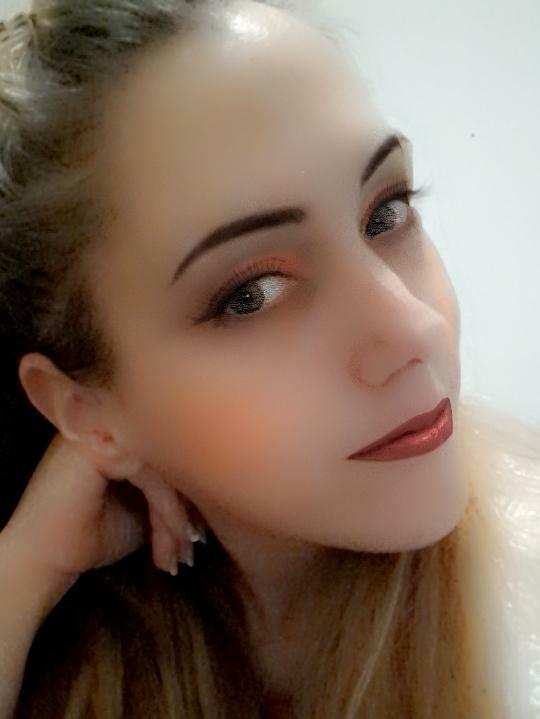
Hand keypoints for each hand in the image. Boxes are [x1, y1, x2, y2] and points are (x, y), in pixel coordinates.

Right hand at [1, 431, 205, 582]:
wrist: (41, 563)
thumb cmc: (90, 535)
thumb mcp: (143, 507)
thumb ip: (171, 486)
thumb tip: (217, 486)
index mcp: (119, 426)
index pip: (173, 447)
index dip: (191, 490)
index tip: (198, 534)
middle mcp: (107, 418)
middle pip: (172, 454)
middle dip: (189, 506)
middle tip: (194, 546)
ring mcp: (98, 428)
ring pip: (164, 465)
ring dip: (179, 516)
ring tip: (181, 554)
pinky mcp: (93, 448)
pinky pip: (150, 475)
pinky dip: (167, 513)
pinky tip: (170, 544)